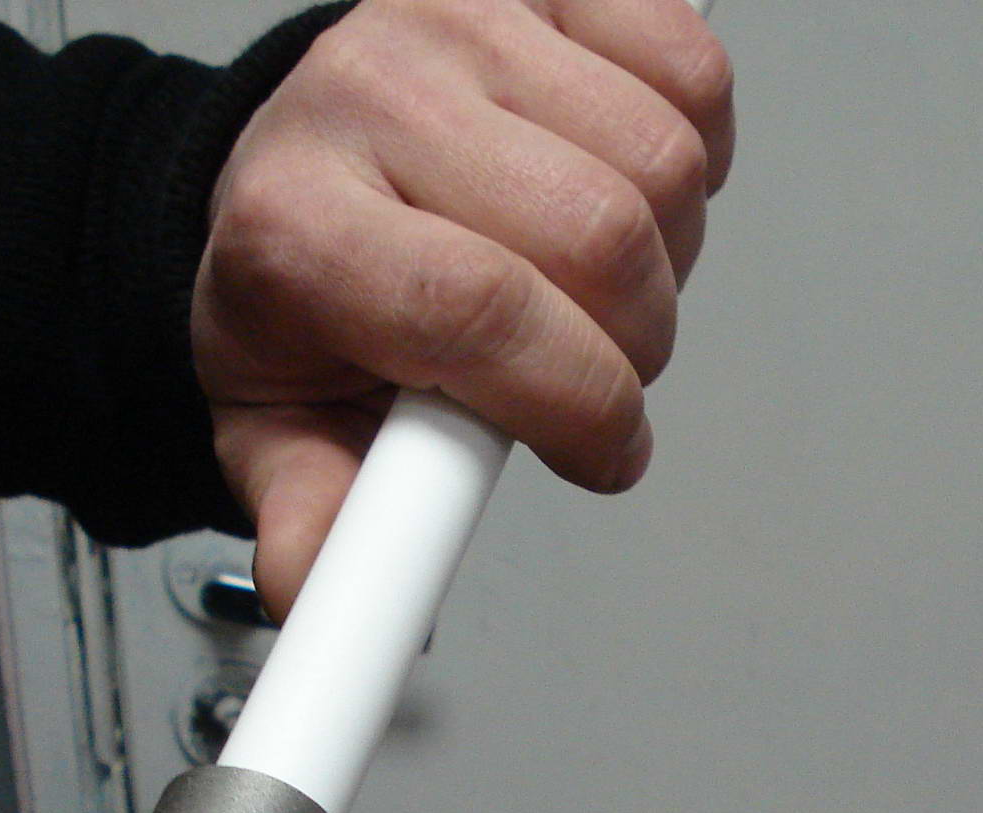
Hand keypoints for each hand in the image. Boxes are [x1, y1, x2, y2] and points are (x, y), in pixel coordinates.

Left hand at [193, 0, 734, 615]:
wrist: (300, 159)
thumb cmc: (307, 295)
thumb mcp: (286, 425)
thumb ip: (313, 510)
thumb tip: (316, 586)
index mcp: (293, 222)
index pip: (477, 310)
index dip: (576, 401)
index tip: (602, 451)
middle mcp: (368, 92)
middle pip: (595, 235)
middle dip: (632, 344)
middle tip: (596, 374)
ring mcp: (459, 16)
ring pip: (661, 159)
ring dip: (668, 255)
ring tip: (598, 285)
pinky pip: (690, 64)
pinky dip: (696, 147)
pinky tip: (625, 186)